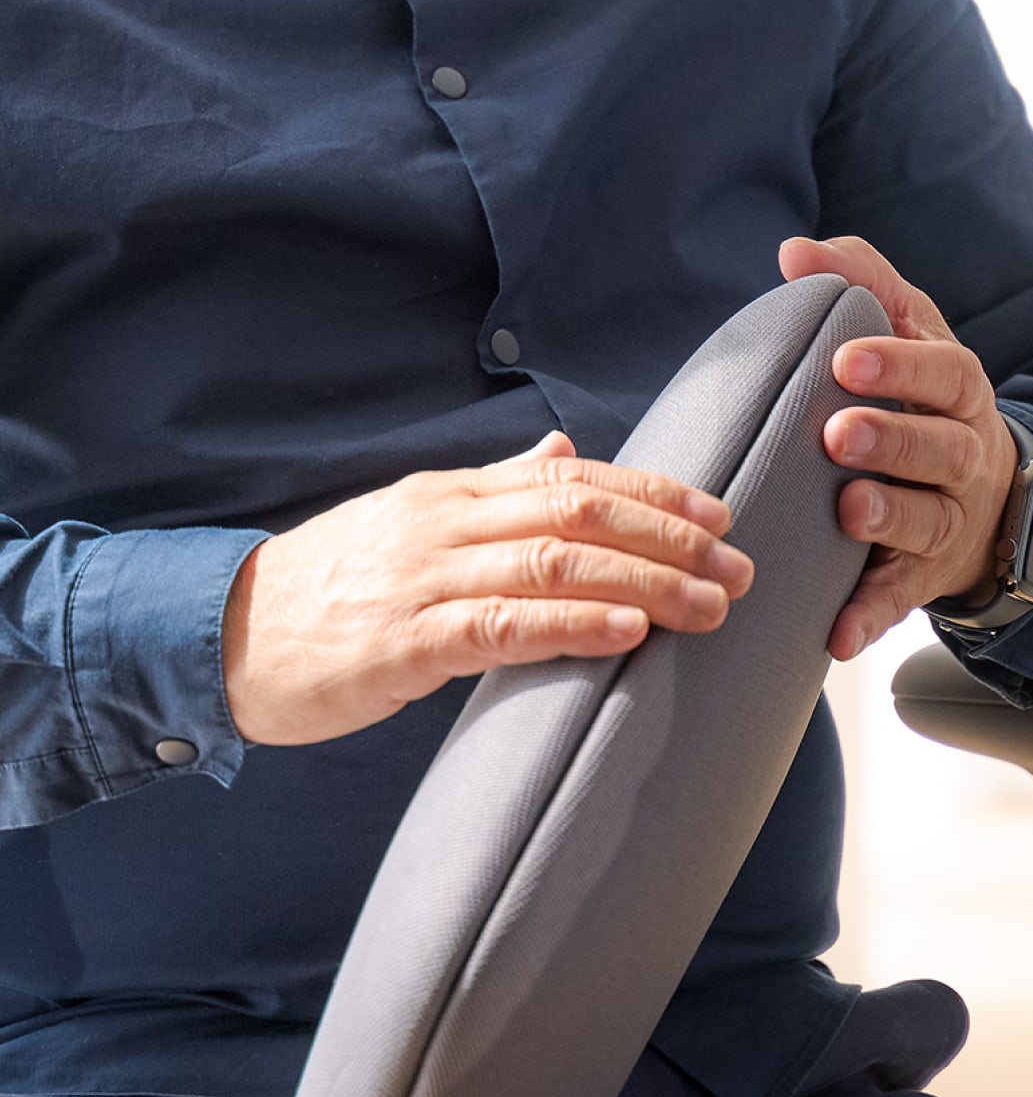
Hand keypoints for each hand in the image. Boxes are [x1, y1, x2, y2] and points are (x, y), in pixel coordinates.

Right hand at [222, 431, 753, 744]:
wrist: (227, 638)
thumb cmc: (331, 589)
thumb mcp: (409, 525)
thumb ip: (490, 491)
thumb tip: (562, 454)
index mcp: (450, 494)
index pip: (572, 478)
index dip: (653, 492)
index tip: (719, 511)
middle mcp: (444, 523)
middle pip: (578, 513)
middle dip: (671, 535)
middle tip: (741, 562)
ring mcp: (424, 579)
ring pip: (554, 564)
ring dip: (646, 580)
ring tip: (713, 602)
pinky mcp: (406, 642)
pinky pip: (504, 628)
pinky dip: (574, 625)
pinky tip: (630, 631)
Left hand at [778, 235, 1016, 661]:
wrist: (987, 501)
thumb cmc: (923, 401)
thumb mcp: (908, 333)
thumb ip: (860, 284)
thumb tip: (794, 250)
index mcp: (956, 392)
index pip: (938, 371)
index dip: (897, 366)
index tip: (844, 358)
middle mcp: (962, 456)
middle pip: (937, 448)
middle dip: (891, 439)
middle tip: (837, 434)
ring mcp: (946, 522)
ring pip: (924, 522)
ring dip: (887, 518)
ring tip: (849, 512)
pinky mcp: (923, 579)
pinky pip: (899, 601)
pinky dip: (870, 619)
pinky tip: (837, 635)